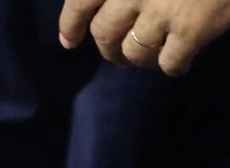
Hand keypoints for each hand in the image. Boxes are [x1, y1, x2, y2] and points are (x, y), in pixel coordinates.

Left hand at [59, 0, 229, 74]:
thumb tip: (106, 15)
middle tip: (118, 55)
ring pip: (133, 52)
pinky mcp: (191, 28)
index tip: (70, 42)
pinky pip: (169, 62)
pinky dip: (172, 67)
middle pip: (105, 32)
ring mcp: (162, 9)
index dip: (71, 24)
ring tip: (150, 59)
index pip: (81, 2)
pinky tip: (179, 65)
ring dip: (139, 61)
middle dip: (109, 49)